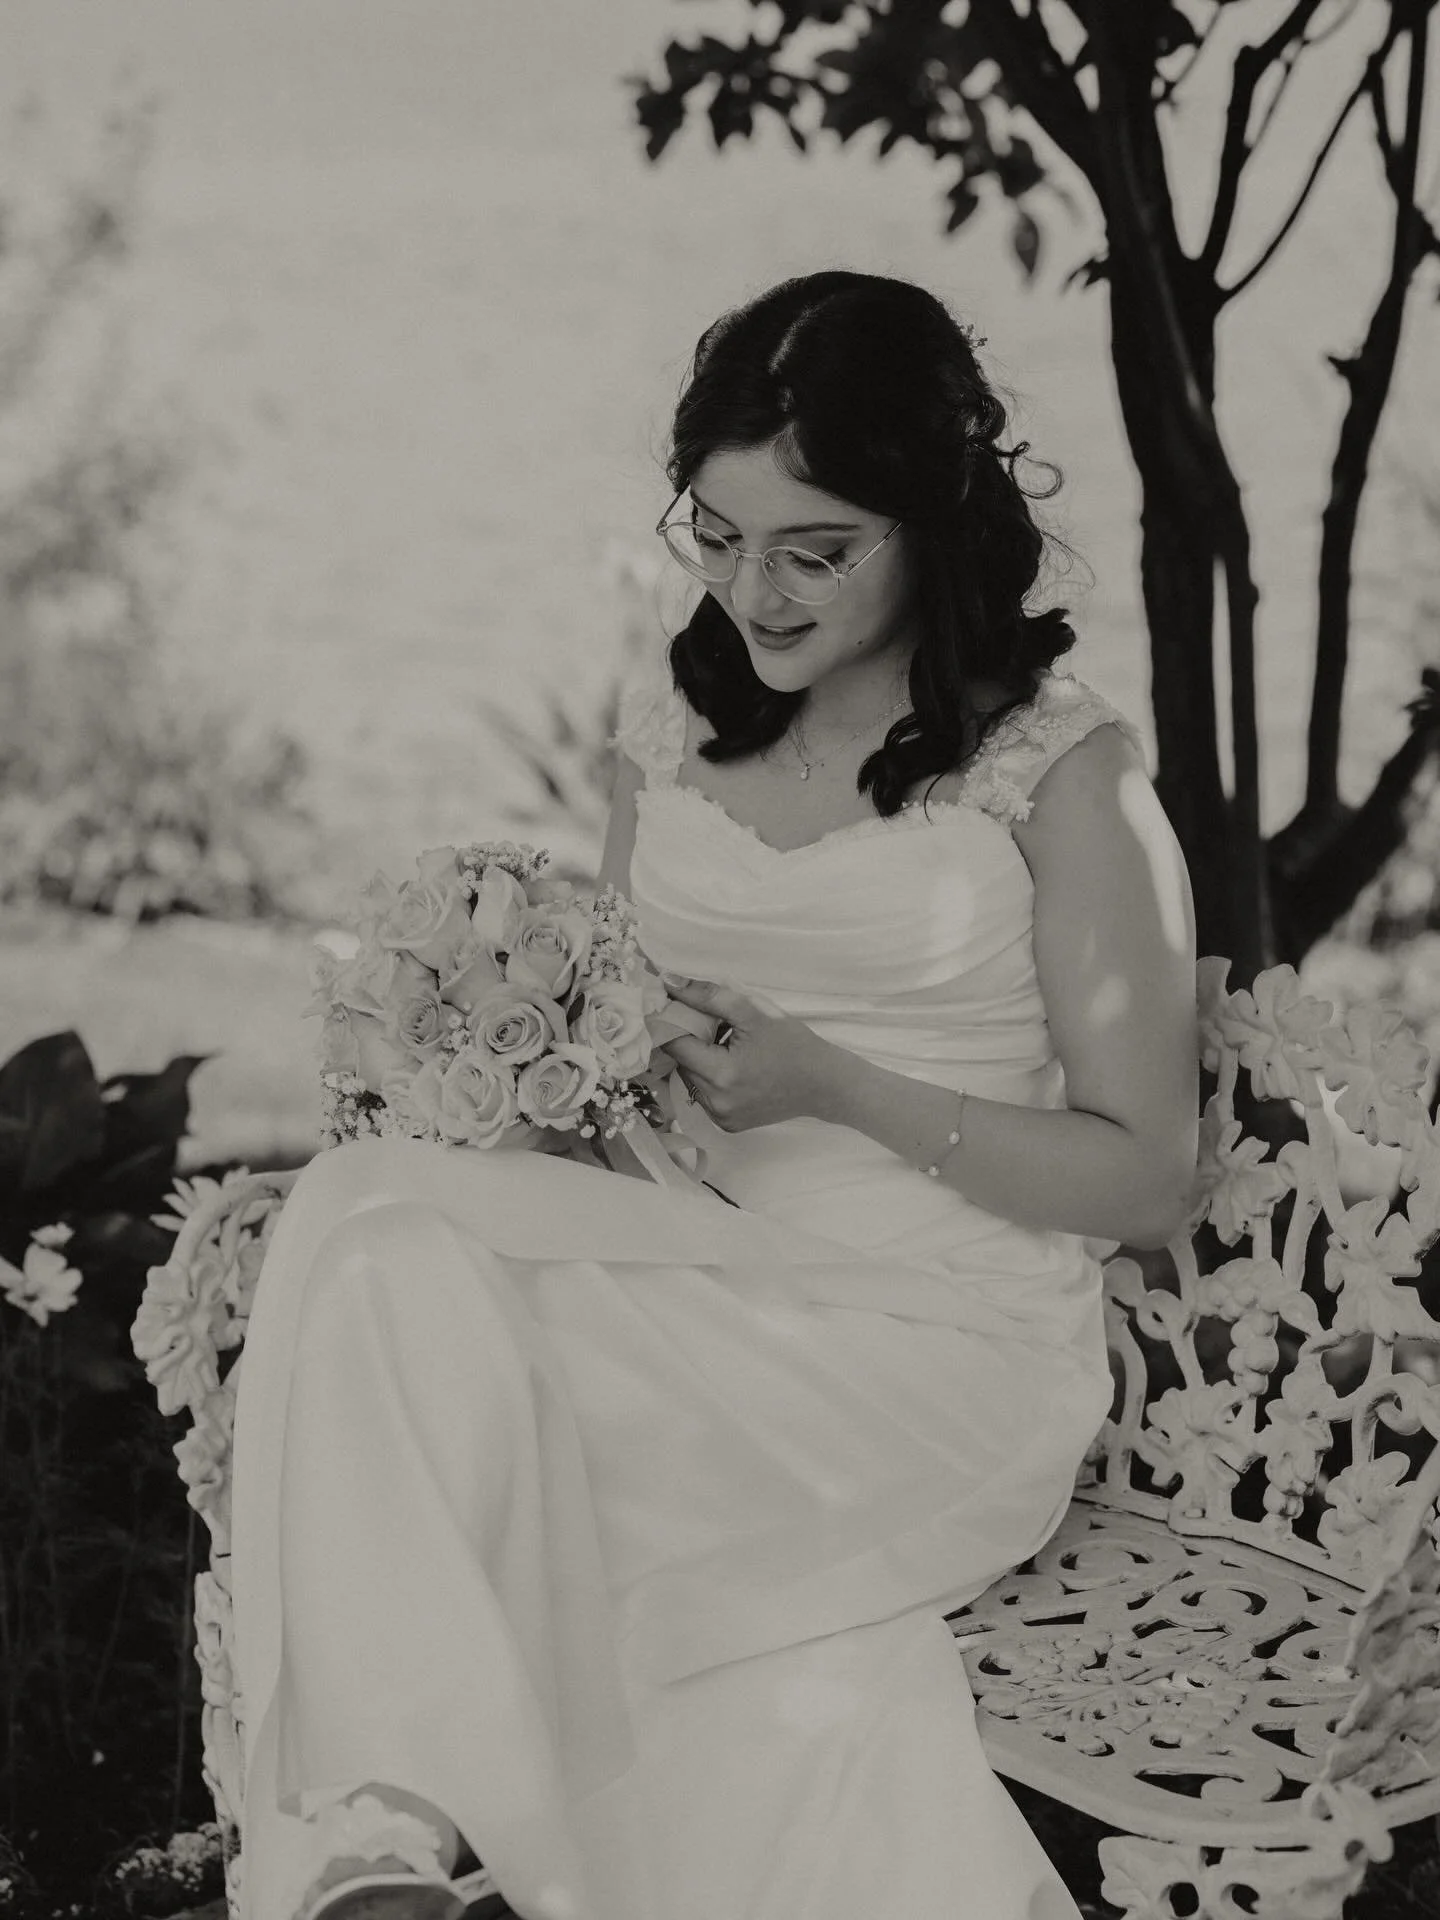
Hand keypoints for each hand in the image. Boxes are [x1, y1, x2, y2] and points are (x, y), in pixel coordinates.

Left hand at [659, 975, 842, 1131]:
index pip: (674, 1044)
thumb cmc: (793, 1044)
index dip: (674, 1022)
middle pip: (682, 1062)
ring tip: (728, 1048)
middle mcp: (716, 1101)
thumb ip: (710, 996)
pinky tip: (736, 1069)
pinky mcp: (729, 1125)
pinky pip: (706, 1096)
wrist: (824, 1084)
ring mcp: (721, 1117)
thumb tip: (670, 982)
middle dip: (691, 1041)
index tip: (679, 1007)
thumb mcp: (754, 1012)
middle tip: (715, 1026)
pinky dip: (712, 1079)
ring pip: (691, 1079)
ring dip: (701, 1060)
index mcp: (721, 1074)